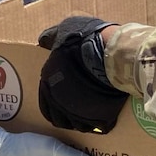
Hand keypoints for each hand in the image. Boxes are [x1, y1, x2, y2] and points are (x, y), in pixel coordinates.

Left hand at [38, 15, 128, 132]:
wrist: (113, 52)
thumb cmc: (87, 38)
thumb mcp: (66, 28)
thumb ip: (53, 36)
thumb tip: (42, 40)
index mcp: (49, 81)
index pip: (45, 101)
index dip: (54, 98)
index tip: (64, 93)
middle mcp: (59, 101)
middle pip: (59, 117)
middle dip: (66, 112)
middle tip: (77, 105)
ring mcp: (79, 113)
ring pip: (77, 125)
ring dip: (81, 120)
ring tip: (89, 113)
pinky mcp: (99, 119)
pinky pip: (98, 127)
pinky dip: (99, 123)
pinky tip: (103, 116)